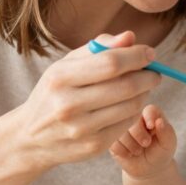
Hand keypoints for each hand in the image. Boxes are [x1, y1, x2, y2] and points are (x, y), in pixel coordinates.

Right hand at [4, 31, 160, 171]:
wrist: (30, 137)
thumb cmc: (54, 93)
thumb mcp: (66, 65)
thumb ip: (98, 48)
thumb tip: (130, 37)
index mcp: (60, 78)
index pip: (111, 63)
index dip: (136, 56)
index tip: (150, 53)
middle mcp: (68, 105)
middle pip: (126, 86)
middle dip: (148, 76)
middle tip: (154, 72)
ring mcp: (81, 129)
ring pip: (131, 106)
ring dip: (145, 93)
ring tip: (142, 87)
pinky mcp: (93, 146)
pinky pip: (127, 123)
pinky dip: (135, 111)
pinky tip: (129, 104)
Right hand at [110, 104, 177, 178]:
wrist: (149, 167)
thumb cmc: (160, 152)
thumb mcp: (168, 144)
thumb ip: (167, 132)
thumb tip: (159, 121)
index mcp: (150, 113)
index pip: (148, 109)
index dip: (149, 117)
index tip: (151, 127)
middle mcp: (134, 116)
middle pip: (131, 119)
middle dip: (139, 134)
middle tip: (146, 143)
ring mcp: (120, 126)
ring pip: (120, 131)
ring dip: (131, 145)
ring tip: (138, 151)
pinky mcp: (111, 138)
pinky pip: (113, 143)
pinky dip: (122, 151)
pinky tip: (128, 154)